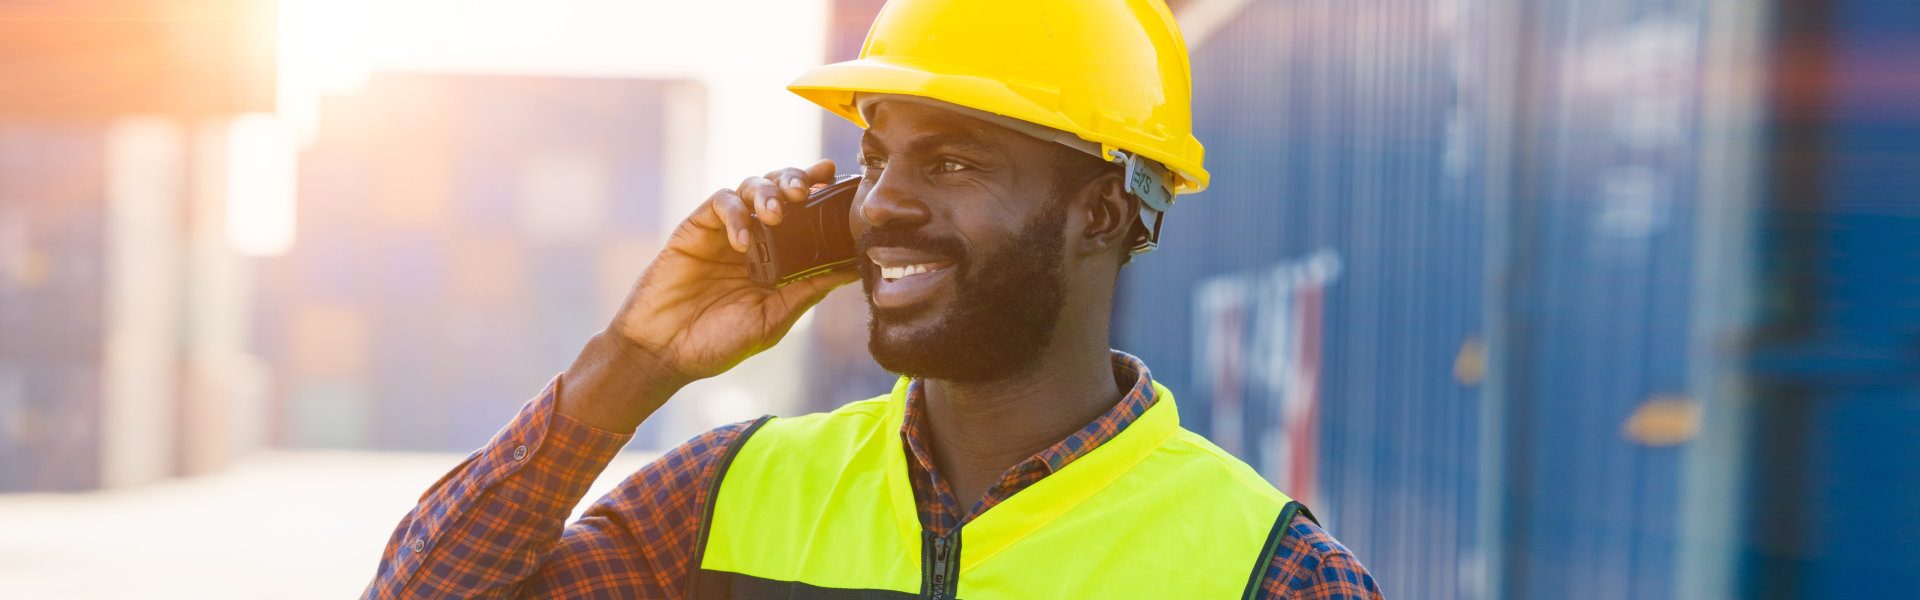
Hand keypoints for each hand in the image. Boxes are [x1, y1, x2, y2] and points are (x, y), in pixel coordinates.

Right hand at [560, 159, 858, 430]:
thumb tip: (854, 268)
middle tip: (808, 190)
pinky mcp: (695, 229)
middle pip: (779, 188)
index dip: (822, 193)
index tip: (841, 183)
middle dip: (796, 179)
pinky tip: (742, 241)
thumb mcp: (774, 317)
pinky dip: (735, 214)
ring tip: (778, 214)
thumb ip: (808, 289)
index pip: (804, 214)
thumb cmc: (718, 342)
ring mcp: (723, 231)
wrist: (664, 353)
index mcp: (777, 257)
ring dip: (768, 192)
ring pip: (750, 187)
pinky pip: (719, 204)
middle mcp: (753, 238)